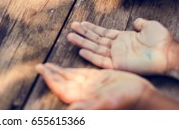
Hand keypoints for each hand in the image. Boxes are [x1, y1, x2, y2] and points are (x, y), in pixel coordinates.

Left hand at [36, 63, 152, 108]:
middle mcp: (82, 92)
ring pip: (68, 77)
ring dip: (56, 71)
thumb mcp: (104, 102)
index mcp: (81, 98)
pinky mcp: (95, 78)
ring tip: (45, 65)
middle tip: (39, 66)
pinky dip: (68, 69)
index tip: (40, 69)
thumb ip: (85, 107)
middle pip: (61, 82)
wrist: (139, 93)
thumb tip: (69, 113)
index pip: (60, 88)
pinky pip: (77, 73)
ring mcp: (88, 85)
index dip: (49, 79)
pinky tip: (62, 67)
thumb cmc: (124, 98)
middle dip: (50, 74)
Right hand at [67, 19, 172, 74]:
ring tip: (70, 36)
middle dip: (83, 33)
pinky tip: (81, 51)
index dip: (91, 28)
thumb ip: (140, 23)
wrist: (168, 52)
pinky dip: (91, 56)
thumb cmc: (161, 40)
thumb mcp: (150, 26)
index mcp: (123, 38)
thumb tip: (135, 21)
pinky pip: (102, 61)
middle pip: (95, 40)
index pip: (103, 33)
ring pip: (95, 48)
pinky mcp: (118, 65)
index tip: (81, 23)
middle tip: (71, 27)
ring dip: (82, 43)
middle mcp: (117, 47)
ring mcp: (117, 56)